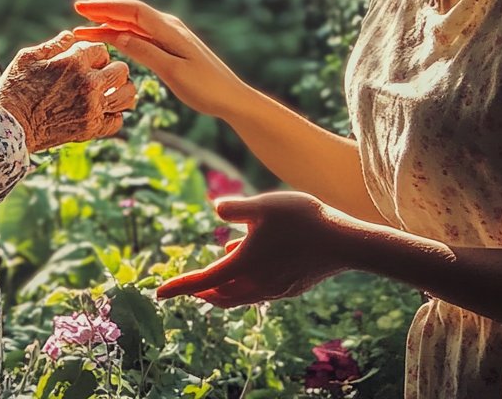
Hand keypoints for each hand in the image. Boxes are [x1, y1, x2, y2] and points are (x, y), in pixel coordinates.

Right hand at [0, 30, 135, 150]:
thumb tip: (71, 35)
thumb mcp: (28, 57)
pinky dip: (113, 116)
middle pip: (121, 69)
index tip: (84, 61)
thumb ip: (54, 44)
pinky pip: (117, 121)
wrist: (6, 128)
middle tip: (99, 75)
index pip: (102, 49)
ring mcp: (91, 108)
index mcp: (73, 61)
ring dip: (119, 91)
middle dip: (111, 69)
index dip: (93, 54)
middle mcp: (88, 83)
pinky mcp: (89, 129)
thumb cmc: (14, 88)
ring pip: (127, 94)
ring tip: (108, 92)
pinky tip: (102, 111)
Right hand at [72, 0, 245, 118]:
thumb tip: (116, 35)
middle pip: (130, 13)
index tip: (81, 8)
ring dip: (110, 24)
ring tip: (84, 28)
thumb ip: (145, 52)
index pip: (132, 11)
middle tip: (77, 10)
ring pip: (134, 25)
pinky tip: (110, 38)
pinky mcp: (172, 47)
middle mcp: (169, 28)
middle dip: (103, 11)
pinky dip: (123, 35)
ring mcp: (171, 36)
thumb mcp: (173, 72)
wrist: (232, 98)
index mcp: (170, 30)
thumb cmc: (206, 88)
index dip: (105, 7)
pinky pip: (142, 36)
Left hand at [156, 192, 348, 306]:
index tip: (159, 293)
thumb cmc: (301, 219)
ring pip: (239, 296)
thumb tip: (217, 210)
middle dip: (201, 292)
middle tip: (187, 287)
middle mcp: (256, 284)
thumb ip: (236, 207)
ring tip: (216, 271)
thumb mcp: (263, 204)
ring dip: (222, 288)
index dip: (179, 287)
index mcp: (243, 265)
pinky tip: (247, 258)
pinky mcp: (289, 288)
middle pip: (220, 296)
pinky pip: (257, 290)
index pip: (203, 281)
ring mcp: (274, 289)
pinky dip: (243, 282)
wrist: (342, 242)